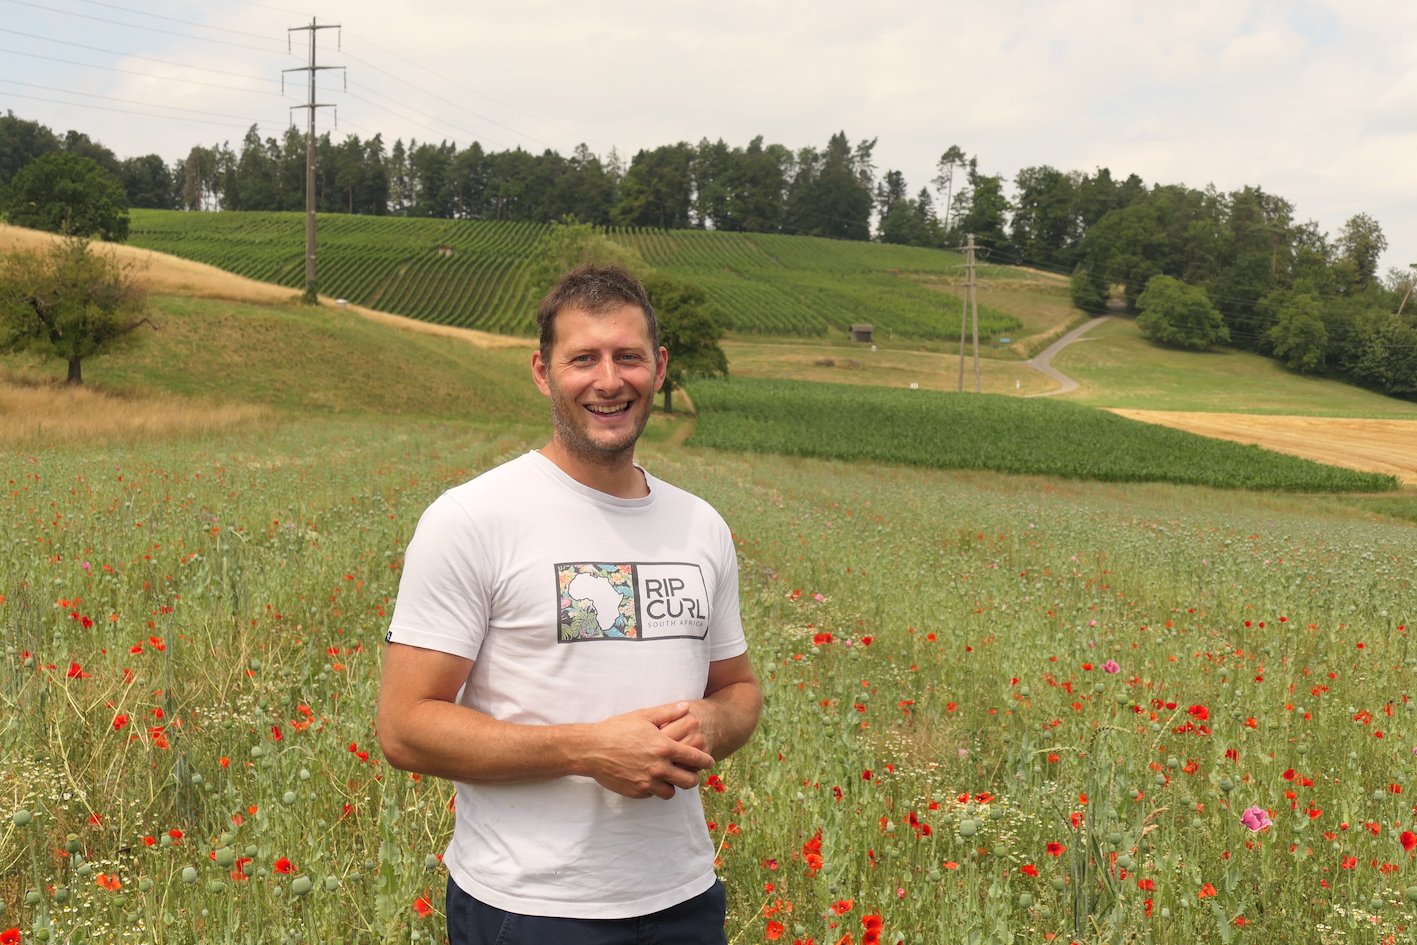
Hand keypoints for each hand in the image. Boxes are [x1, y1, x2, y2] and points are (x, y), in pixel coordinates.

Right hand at [581, 703, 715, 799]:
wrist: (591, 749)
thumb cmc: (617, 729)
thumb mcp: (643, 716)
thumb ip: (667, 712)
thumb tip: (686, 706)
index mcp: (664, 747)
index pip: (695, 758)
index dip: (705, 761)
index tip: (709, 762)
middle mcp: (659, 767)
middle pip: (689, 781)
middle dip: (693, 777)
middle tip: (690, 772)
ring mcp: (647, 782)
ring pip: (672, 792)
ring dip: (673, 785)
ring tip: (670, 777)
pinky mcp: (636, 792)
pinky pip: (653, 794)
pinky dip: (655, 789)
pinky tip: (650, 779)